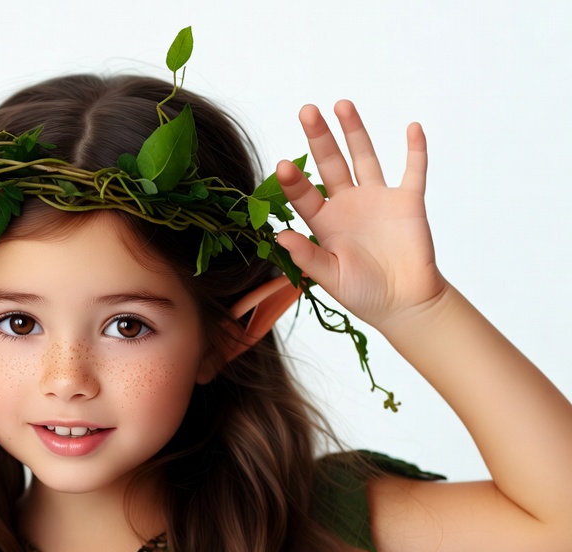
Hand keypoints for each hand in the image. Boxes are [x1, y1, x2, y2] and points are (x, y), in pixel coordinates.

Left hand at [276, 101, 447, 331]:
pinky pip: (413, 170)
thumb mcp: (331, 278)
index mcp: (325, 224)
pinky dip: (415, 150)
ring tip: (341, 104)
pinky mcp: (408, 202)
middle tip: (306, 111)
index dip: (293, 182)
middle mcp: (348, 205)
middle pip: (330, 164)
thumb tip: (279, 237)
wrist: (403, 303)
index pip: (305, 196)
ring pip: (364, 157)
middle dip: (319, 138)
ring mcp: (378, 200)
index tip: (282, 165)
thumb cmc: (364, 294)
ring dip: (354, 131)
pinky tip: (412, 128)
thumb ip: (308, 257)